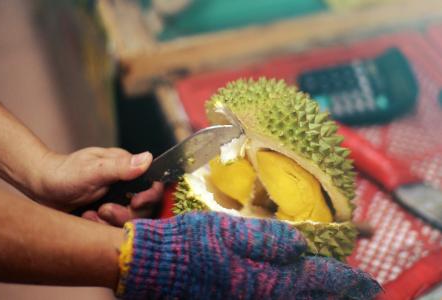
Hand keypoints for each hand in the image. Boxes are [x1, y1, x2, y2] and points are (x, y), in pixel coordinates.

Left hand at [35, 147, 162, 224]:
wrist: (42, 188)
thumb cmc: (65, 173)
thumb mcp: (92, 169)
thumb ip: (120, 166)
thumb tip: (148, 158)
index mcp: (128, 169)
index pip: (153, 185)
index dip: (149, 197)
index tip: (135, 203)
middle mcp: (127, 186)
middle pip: (144, 209)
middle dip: (125, 214)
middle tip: (104, 210)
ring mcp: (118, 201)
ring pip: (131, 221)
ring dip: (111, 222)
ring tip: (91, 214)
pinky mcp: (109, 215)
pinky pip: (116, 228)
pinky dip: (102, 227)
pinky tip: (87, 218)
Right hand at [116, 212, 380, 298]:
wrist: (155, 267)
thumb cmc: (190, 243)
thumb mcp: (227, 230)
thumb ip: (266, 238)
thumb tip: (301, 244)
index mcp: (263, 275)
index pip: (316, 279)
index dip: (345, 280)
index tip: (368, 282)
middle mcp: (260, 294)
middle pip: (310, 298)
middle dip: (339, 295)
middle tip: (364, 292)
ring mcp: (247, 299)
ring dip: (319, 298)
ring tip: (339, 294)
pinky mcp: (234, 298)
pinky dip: (294, 298)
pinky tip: (296, 291)